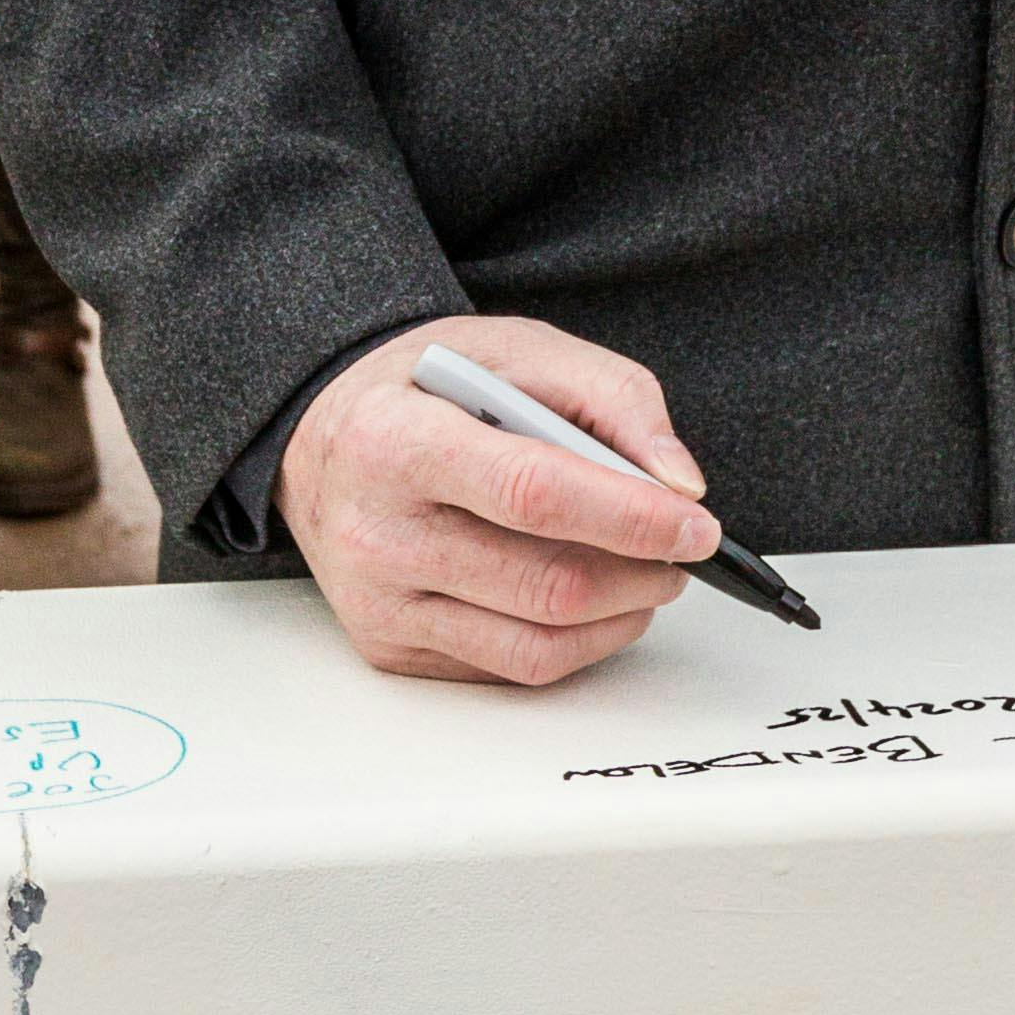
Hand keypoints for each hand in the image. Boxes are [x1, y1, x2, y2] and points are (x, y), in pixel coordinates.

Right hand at [276, 312, 713, 690]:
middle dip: (643, 572)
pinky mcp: (390, 648)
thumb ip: (613, 398)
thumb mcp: (516, 349)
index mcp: (397, 441)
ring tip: (646, 574)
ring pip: (538, 643)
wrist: (319, 436)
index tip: (695, 523)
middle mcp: (377, 531)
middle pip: (546, 583)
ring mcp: (380, 602)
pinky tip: (590, 599)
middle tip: (682, 547)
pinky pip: (512, 666)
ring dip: (622, 615)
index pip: (534, 493)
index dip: (630, 516)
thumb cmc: (424, 390)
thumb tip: (680, 483)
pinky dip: (576, 640)